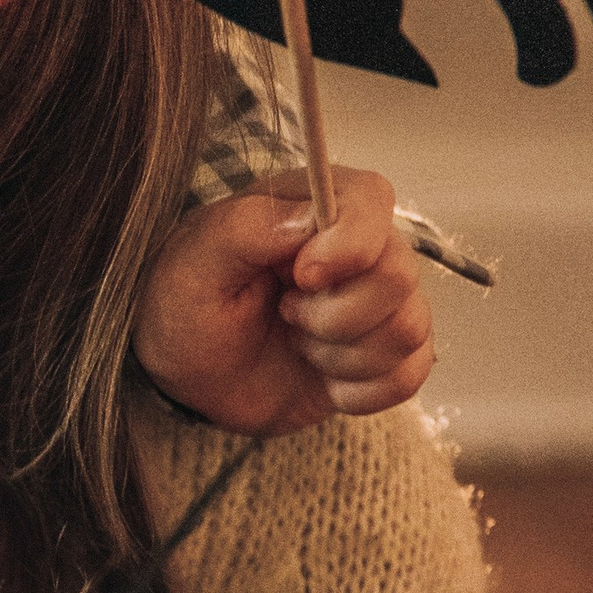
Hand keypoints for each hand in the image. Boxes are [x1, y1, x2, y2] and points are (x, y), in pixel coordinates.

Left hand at [135, 173, 432, 432]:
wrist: (184, 373)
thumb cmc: (184, 304)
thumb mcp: (194, 261)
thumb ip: (246, 228)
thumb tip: (308, 218)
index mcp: (313, 207)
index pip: (372, 200)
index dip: (350, 244)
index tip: (302, 276)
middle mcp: (359, 249)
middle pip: (398, 276)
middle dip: (335, 315)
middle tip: (284, 314)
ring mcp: (378, 303)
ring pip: (407, 330)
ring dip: (341, 355)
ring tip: (295, 342)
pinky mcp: (384, 354)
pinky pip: (408, 376)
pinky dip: (360, 391)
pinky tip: (321, 379)